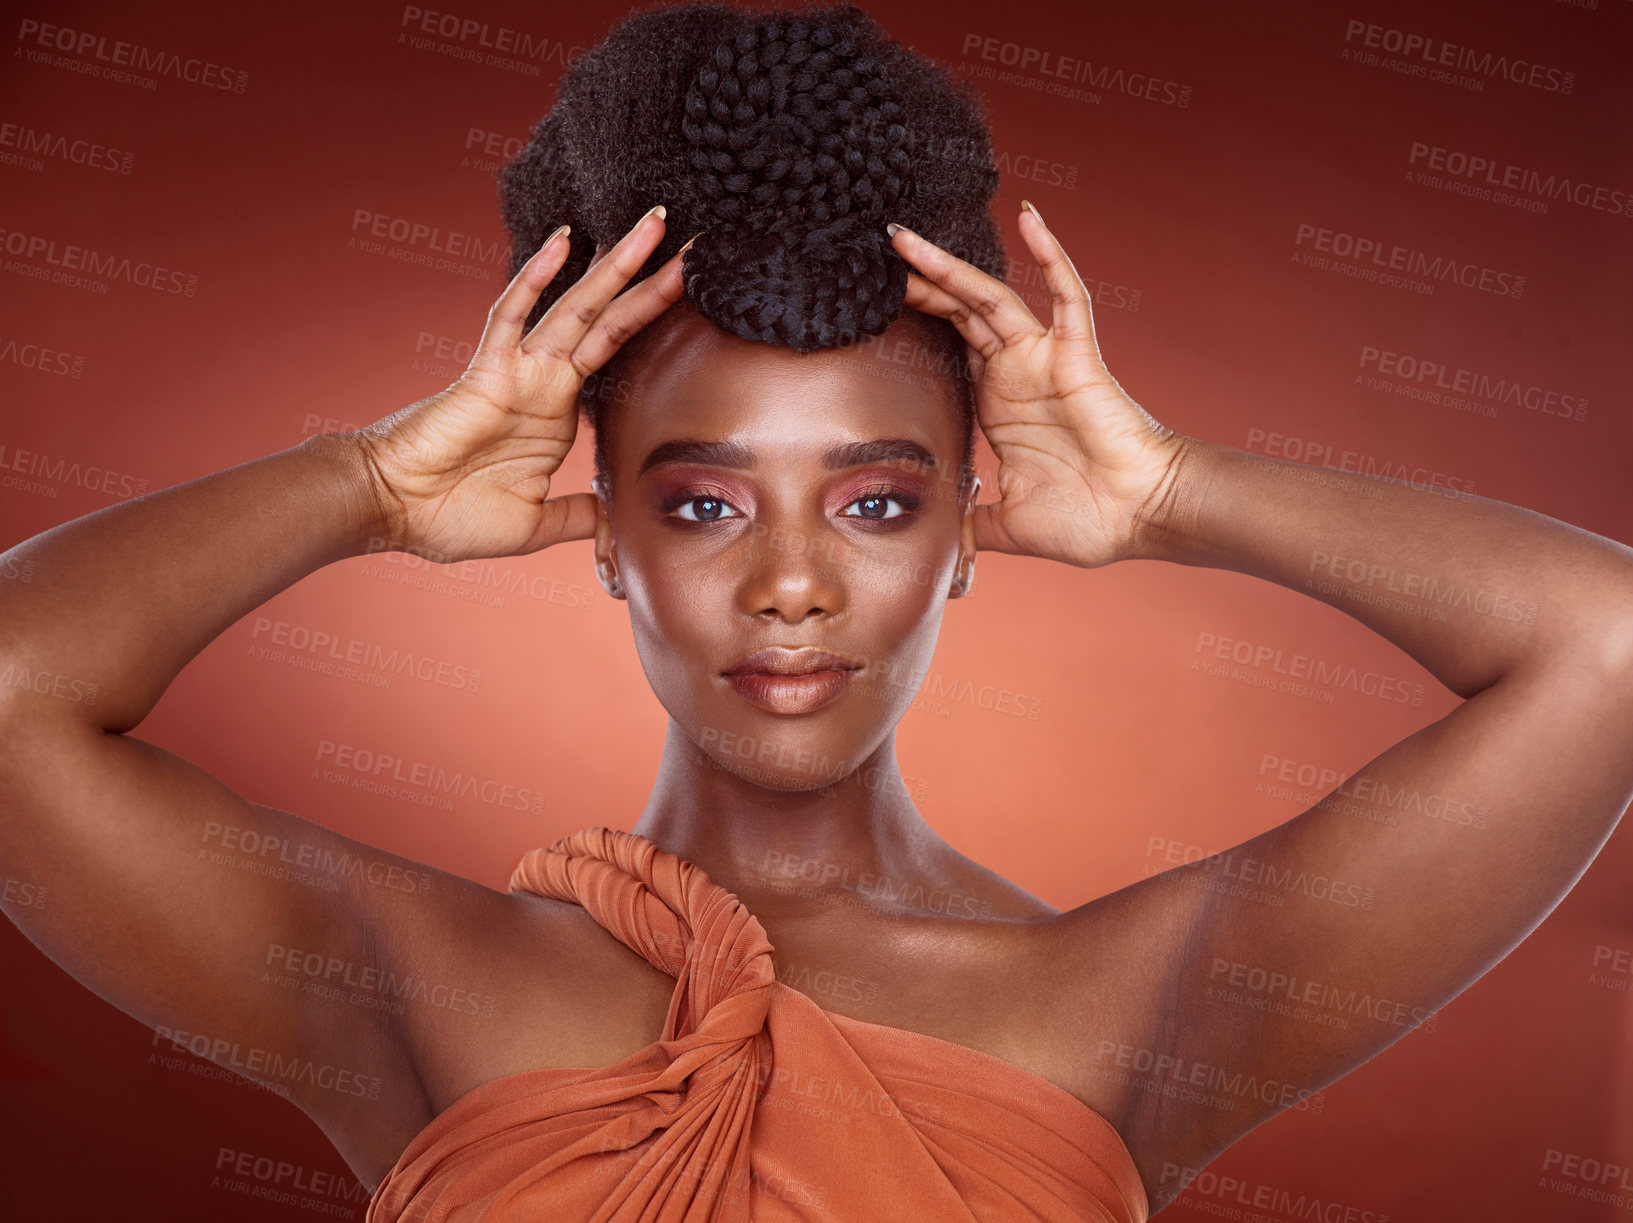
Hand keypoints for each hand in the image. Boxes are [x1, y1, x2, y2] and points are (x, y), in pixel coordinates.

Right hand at [345, 206, 685, 562]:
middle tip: (695, 244)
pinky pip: (512, 315)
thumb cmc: (449, 516)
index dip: (654, 329)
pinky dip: (536, 278)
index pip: (619, 361)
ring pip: (578, 308)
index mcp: (558, 416)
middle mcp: (545, 384)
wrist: (390, 510)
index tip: (693, 298)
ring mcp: (519, 372)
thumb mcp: (533, 525)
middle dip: (653, 282)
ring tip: (656, 224)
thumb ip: (576, 518)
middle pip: (612, 322)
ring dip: (617, 266)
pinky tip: (564, 243)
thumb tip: (615, 525)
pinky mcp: (487, 372)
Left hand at [888, 203, 1191, 568]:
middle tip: (878, 252)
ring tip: (904, 237)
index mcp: (998, 406)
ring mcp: (1045, 360)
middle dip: (918, 283)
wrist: (1141, 517)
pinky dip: (1051, 254)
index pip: (947, 349)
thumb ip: (973, 525)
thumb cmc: (1088, 519)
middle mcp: (1017, 374)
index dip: (914, 323)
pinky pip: (1067, 295)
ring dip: (947, 267)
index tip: (872, 304)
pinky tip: (1029, 217)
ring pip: (990, 297)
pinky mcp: (1077, 355)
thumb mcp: (1008, 526)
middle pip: (958, 313)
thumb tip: (942, 546)